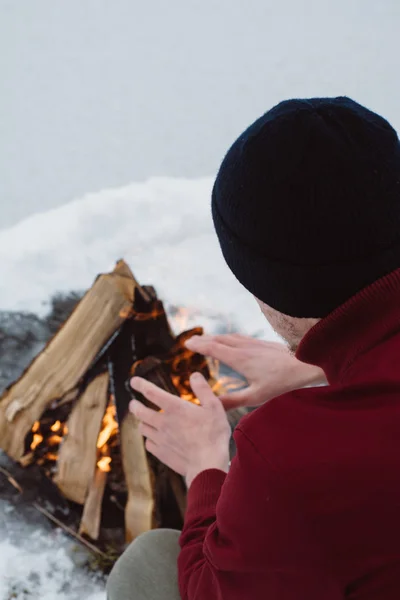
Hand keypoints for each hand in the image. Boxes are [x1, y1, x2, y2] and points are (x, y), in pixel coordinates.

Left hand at [130, 372, 230, 487]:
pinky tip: (155, 439)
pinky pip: (149, 444)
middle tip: (133, 403)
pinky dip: (150, 439)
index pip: (151, 392)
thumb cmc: (213, 434)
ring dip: (143, 422)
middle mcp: (163, 422)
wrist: (207, 465)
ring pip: (143, 428)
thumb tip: (194, 375)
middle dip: (135, 406)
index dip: (141, 384)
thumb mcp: (214, 407)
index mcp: (175, 408)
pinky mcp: (161, 454)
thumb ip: (203, 389)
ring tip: (145, 420)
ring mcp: (160, 439)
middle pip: (139, 412)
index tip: (133, 381)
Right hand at [185, 334, 325, 409]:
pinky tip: (231, 341)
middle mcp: (245, 347)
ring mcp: (254, 343)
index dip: (199, 346)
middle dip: (203, 340)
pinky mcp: (263, 343)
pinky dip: (228, 338)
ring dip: (215, 338)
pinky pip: (240, 337)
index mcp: (240, 359)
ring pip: (230, 337)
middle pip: (219, 340)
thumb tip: (213, 405)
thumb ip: (233, 401)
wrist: (305, 366)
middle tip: (190, 342)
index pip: (214, 348)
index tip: (186, 344)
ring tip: (206, 340)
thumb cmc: (281, 383)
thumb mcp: (256, 396)